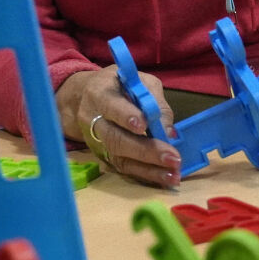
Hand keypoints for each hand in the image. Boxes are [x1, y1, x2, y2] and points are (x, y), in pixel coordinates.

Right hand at [57, 66, 181, 187]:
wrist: (85, 99)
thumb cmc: (119, 86)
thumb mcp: (138, 81)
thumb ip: (154, 100)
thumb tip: (168, 131)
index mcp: (99, 94)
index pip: (111, 106)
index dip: (126, 116)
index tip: (144, 126)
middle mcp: (93, 120)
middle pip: (116, 139)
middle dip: (146, 150)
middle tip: (172, 158)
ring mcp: (96, 142)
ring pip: (119, 158)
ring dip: (149, 169)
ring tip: (173, 175)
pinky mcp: (103, 156)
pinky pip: (124, 168)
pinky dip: (146, 174)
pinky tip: (164, 177)